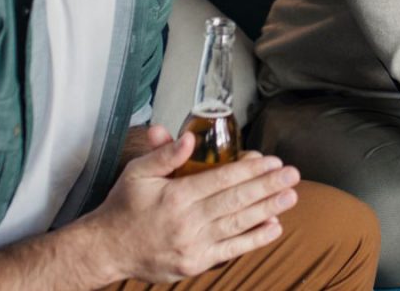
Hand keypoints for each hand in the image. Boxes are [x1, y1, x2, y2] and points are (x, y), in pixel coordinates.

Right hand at [76, 125, 300, 282]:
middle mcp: (187, 221)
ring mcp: (193, 245)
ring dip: (268, 209)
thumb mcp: (137, 172)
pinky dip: (254, 239)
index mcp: (175, 196)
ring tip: (291, 196)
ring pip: (238, 224)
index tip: (271, 160)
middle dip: (267, 186)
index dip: (249, 170)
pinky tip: (274, 226)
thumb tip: (189, 137)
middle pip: (235, 201)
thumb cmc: (123, 206)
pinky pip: (231, 249)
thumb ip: (163, 154)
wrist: (108, 248)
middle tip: (292, 174)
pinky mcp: (196, 263)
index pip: (221, 179)